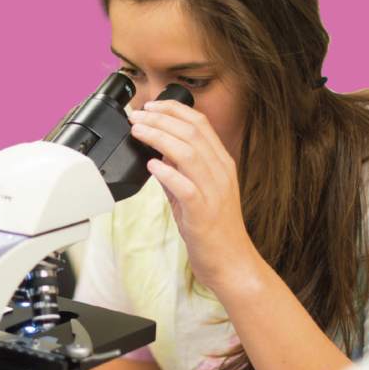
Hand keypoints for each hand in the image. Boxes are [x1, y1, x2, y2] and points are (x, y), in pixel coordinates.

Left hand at [128, 100, 259, 294]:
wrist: (232, 263)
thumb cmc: (213, 228)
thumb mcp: (197, 191)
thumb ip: (179, 170)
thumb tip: (157, 151)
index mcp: (221, 164)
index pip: (200, 123)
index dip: (173, 109)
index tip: (150, 106)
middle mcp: (221, 173)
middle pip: (192, 132)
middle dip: (160, 119)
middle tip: (136, 116)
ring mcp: (214, 193)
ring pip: (189, 153)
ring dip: (159, 138)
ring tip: (139, 132)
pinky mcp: (204, 213)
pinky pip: (186, 188)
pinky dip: (168, 173)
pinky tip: (152, 165)